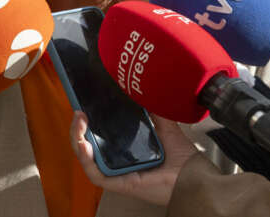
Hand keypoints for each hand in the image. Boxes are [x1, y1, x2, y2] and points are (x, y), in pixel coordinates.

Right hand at [69, 111, 196, 205]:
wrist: (193, 174)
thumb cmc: (181, 156)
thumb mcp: (164, 123)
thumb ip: (152, 107)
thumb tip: (141, 85)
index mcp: (124, 147)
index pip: (97, 135)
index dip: (86, 122)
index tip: (83, 105)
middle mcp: (117, 160)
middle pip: (87, 146)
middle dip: (77, 128)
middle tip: (79, 111)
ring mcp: (117, 172)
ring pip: (86, 159)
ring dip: (77, 140)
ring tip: (79, 122)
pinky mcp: (119, 183)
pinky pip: (96, 175)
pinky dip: (87, 160)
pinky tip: (84, 145)